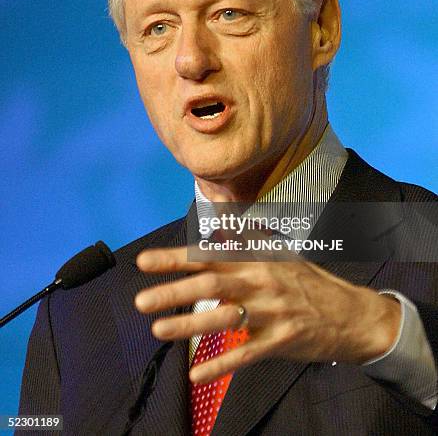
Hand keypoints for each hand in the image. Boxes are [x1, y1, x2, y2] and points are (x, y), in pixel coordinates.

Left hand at [135, 247, 400, 383]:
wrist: (350, 314)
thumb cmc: (309, 282)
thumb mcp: (280, 254)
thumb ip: (246, 240)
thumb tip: (219, 219)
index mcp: (257, 260)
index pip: (209, 256)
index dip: (176, 258)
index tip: (145, 262)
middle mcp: (261, 282)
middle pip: (211, 286)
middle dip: (173, 292)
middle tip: (141, 301)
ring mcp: (271, 313)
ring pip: (223, 319)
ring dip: (188, 326)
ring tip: (158, 330)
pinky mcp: (280, 341)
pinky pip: (245, 355)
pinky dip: (220, 365)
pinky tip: (196, 374)